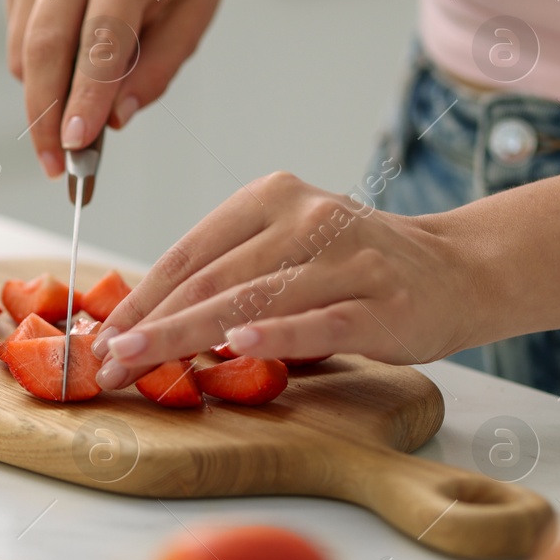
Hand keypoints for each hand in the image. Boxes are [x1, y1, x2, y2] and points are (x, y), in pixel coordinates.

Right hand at [5, 0, 221, 177]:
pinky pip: (19, 44)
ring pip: (27, 52)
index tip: (75, 144)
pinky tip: (68, 72)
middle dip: (47, 114)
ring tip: (69, 125)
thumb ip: (155, 73)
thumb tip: (112, 120)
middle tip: (54, 165)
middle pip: (47, 46)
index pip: (99, 39)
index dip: (85, 96)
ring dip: (42, 101)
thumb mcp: (192, 22)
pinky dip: (38, 74)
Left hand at [90, 172, 478, 388]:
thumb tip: (144, 318)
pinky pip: (317, 323)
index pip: (189, 254)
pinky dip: (276, 336)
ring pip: (251, 301)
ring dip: (187, 337)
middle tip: (107, 362)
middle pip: (209, 280)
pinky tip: (236, 347)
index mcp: (271, 197)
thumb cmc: (354, 267)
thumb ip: (228, 271)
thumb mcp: (287, 248)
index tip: (100, 336)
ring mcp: (345, 261)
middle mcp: (306, 219)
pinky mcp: (379, 304)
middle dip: (150, 326)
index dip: (139, 299)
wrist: (458, 270)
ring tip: (141, 362)